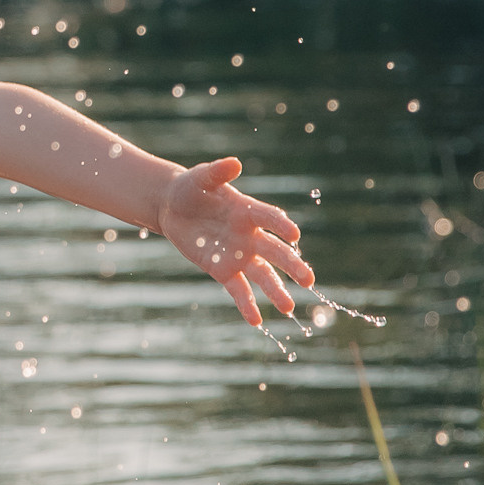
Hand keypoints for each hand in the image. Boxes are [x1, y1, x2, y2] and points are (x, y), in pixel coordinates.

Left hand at [154, 158, 313, 326]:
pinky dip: (247, 305)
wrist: (174, 207)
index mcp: (249, 211)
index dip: (282, 226)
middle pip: (275, 252)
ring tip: (289, 309)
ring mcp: (239, 255)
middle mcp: (250, 235)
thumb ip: (217, 172)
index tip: (294, 236)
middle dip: (292, 265)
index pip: (270, 218)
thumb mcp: (200, 178)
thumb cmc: (192, 188)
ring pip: (263, 275)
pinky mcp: (224, 271)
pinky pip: (239, 290)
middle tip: (309, 280)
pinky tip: (256, 321)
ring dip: (276, 291)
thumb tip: (234, 163)